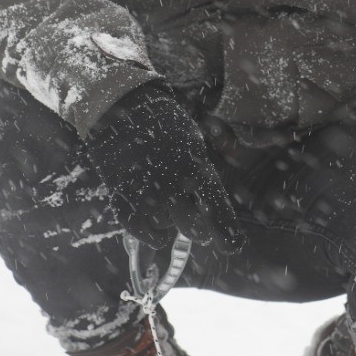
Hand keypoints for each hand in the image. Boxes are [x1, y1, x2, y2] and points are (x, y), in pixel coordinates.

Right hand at [82, 82, 243, 250]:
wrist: (124, 108)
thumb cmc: (164, 127)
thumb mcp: (192, 144)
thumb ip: (201, 176)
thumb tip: (209, 208)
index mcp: (196, 166)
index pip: (215, 205)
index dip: (225, 230)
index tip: (232, 246)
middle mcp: (173, 183)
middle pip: (192, 226)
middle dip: (198, 230)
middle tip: (199, 227)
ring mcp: (146, 191)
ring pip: (166, 227)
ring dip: (171, 224)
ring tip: (167, 203)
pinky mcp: (122, 196)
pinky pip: (141, 229)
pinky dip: (150, 234)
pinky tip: (157, 230)